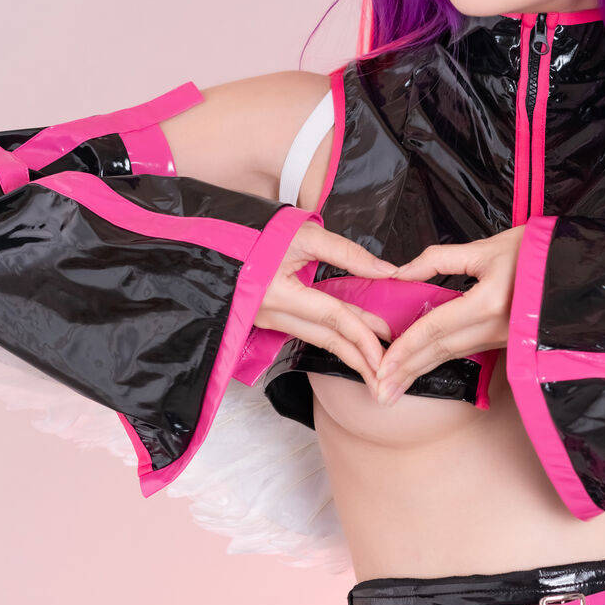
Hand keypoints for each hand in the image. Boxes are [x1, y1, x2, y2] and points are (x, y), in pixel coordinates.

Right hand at [254, 219, 396, 385]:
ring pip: (315, 338)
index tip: (385, 351)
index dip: (361, 334)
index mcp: (278, 292)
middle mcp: (270, 313)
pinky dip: (330, 337)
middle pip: (325, 338)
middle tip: (386, 372)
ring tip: (373, 364)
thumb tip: (385, 271)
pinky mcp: (267, 318)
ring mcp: (266, 319)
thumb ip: (347, 253)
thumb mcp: (305, 235)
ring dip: (347, 351)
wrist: (217, 237)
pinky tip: (349, 345)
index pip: (331, 318)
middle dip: (359, 357)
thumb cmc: (256, 232)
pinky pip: (305, 331)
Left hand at [375, 227, 524, 403]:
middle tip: (379, 393)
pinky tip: (424, 368)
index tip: (380, 366)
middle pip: (441, 352)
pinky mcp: (509, 342)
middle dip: (407, 372)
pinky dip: (442, 360)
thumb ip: (438, 260)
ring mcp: (505, 339)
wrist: (580, 268)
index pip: (435, 329)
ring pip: (454, 356)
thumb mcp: (486, 248)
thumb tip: (401, 273)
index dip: (404, 348)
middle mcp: (496, 328)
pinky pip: (469, 352)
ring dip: (421, 371)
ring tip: (395, 387)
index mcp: (487, 303)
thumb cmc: (536, 251)